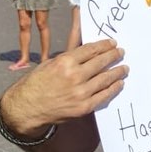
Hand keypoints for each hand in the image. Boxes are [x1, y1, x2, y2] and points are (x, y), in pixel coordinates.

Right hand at [1, 39, 127, 134]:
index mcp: (65, 62)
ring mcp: (81, 93)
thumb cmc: (36, 83)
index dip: (104, 45)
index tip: (112, 43)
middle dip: (114, 55)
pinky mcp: (84, 107)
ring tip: (124, 68)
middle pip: (101, 62)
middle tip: (121, 52)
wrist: (26, 108)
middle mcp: (74, 76)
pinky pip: (104, 95)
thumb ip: (70, 54)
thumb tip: (87, 44)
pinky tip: (119, 83)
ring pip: (106, 78)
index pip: (91, 49)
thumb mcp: (50, 62)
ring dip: (118, 72)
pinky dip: (114, 88)